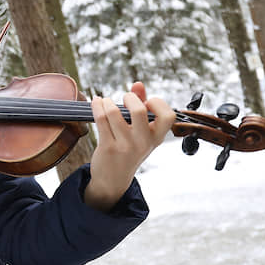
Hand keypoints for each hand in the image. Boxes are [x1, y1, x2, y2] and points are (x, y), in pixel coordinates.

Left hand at [84, 82, 175, 211]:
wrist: (113, 179)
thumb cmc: (129, 149)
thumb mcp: (141, 132)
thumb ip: (142, 106)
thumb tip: (138, 84)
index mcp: (157, 137)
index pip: (168, 115)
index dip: (157, 103)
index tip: (147, 103)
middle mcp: (143, 142)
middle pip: (139, 111)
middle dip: (129, 97)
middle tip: (125, 99)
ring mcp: (125, 145)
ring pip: (114, 113)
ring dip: (107, 102)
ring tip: (105, 101)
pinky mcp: (108, 147)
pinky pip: (101, 119)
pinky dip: (97, 106)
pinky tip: (96, 102)